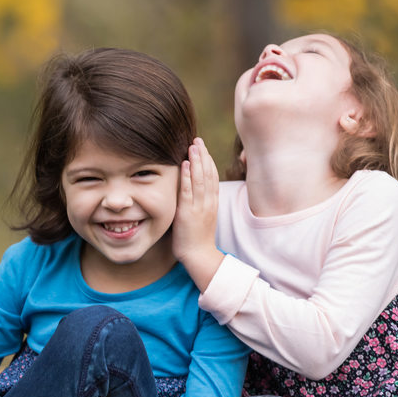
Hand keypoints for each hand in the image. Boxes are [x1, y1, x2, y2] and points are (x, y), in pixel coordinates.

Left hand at [173, 137, 223, 290]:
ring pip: (200, 180)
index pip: (213, 177)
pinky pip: (188, 192)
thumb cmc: (198, 239)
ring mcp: (199, 207)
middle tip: (198, 139)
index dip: (208, 160)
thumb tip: (194, 192)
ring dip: (196, 161)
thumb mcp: (203, 217)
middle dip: (203, 155)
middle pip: (208, 174)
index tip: (203, 147)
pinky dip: (187, 177)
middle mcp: (208, 203)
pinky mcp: (187, 213)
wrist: (199, 257)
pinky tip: (185, 164)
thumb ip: (200, 203)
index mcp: (213, 203)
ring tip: (193, 145)